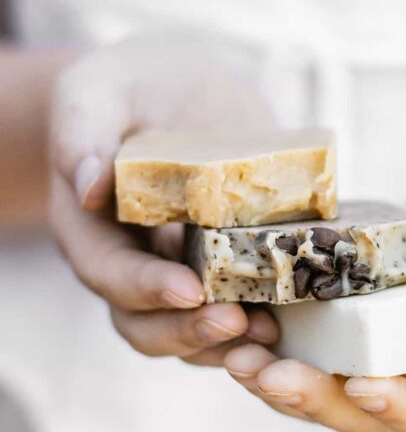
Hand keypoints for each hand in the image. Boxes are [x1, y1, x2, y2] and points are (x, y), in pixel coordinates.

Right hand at [50, 31, 279, 364]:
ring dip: (229, 344)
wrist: (177, 93)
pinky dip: (262, 326)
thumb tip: (90, 185)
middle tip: (239, 322)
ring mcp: (178, 275)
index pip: (109, 273)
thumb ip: (84, 129)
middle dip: (190, 332)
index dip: (146, 289)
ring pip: (191, 333)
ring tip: (272, 334)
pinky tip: (296, 318)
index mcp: (91, 229)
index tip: (190, 291)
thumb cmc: (130, 87)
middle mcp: (130, 264)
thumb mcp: (98, 90)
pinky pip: (237, 313)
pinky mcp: (225, 272)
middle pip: (145, 323)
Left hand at [222, 177, 405, 431]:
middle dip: (312, 399)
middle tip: (264, 376)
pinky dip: (269, 332)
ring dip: (274, 375)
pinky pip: (306, 336)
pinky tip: (231, 311)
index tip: (365, 385)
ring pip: (320, 379)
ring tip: (231, 354)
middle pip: (361, 407)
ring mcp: (382, 347)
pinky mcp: (354, 314)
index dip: (401, 406)